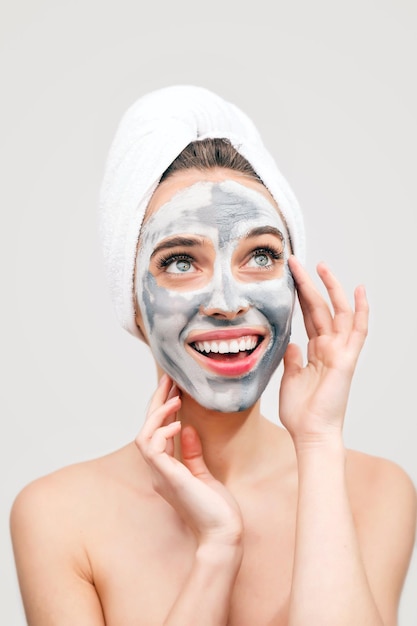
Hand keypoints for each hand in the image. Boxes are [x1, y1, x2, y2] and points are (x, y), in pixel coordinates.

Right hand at [135, 374, 242, 546]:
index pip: (157, 431)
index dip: (163, 408)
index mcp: (166, 469)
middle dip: (157, 402)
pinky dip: (161, 431)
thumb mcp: (203, 473)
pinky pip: (152, 448)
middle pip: (147, 428)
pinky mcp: (167, 477)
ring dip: (158, 413)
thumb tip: (185, 427)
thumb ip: (191, 452)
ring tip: (175, 397)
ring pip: (144, 435)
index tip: (174, 388)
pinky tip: (177, 422)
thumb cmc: (216, 510)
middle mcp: (158, 470)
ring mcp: (160, 474)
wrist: (223, 534)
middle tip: (169, 378)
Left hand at [279, 256, 368, 445]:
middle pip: (319, 308)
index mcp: (315, 352)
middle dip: (308, 284)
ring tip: (321, 266)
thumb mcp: (290, 379)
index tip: (288, 277)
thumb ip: (292, 359)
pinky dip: (361, 310)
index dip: (299, 296)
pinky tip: (359, 290)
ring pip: (338, 312)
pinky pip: (358, 331)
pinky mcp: (347, 359)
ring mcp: (340, 352)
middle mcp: (329, 347)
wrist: (310, 433)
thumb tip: (291, 344)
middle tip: (296, 262)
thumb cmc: (301, 412)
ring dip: (331, 288)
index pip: (308, 316)